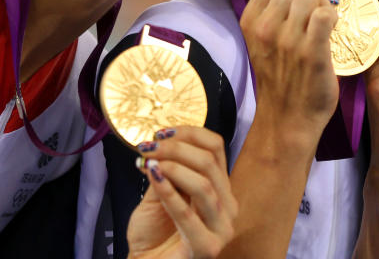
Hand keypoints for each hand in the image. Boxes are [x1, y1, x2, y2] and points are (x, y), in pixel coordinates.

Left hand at [127, 127, 237, 258]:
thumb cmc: (155, 234)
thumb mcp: (161, 192)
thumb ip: (167, 170)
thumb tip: (160, 143)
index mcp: (222, 189)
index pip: (216, 148)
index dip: (190, 133)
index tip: (162, 132)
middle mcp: (228, 207)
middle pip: (210, 163)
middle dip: (177, 148)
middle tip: (150, 147)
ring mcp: (221, 229)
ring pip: (204, 185)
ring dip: (173, 168)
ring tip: (150, 163)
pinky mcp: (206, 247)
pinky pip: (187, 213)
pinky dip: (169, 192)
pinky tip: (154, 178)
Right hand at [239, 0, 338, 148]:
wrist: (287, 118)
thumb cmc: (280, 77)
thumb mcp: (262, 40)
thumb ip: (273, 12)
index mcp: (251, 20)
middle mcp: (266, 27)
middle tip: (316, 10)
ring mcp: (288, 40)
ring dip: (324, 2)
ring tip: (325, 21)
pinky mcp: (312, 52)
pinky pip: (325, 15)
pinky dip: (333, 16)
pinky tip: (332, 29)